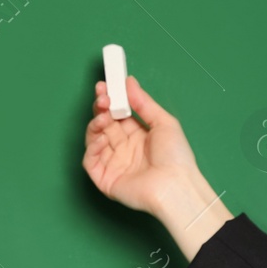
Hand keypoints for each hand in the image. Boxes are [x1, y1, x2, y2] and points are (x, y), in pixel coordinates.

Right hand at [83, 76, 202, 213]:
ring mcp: (114, 163)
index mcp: (138, 136)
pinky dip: (92, 147)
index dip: (110, 100)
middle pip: (104, 124)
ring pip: (94, 139)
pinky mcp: (105, 179)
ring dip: (95, 124)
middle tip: (102, 97)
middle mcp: (124, 149)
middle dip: (100, 108)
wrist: (176, 186)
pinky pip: (91, 160)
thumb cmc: (176, 157)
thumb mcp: (163, 122)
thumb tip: (129, 81)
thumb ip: (144, 102)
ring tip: (103, 116)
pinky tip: (101, 138)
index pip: (117, 115)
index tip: (105, 86)